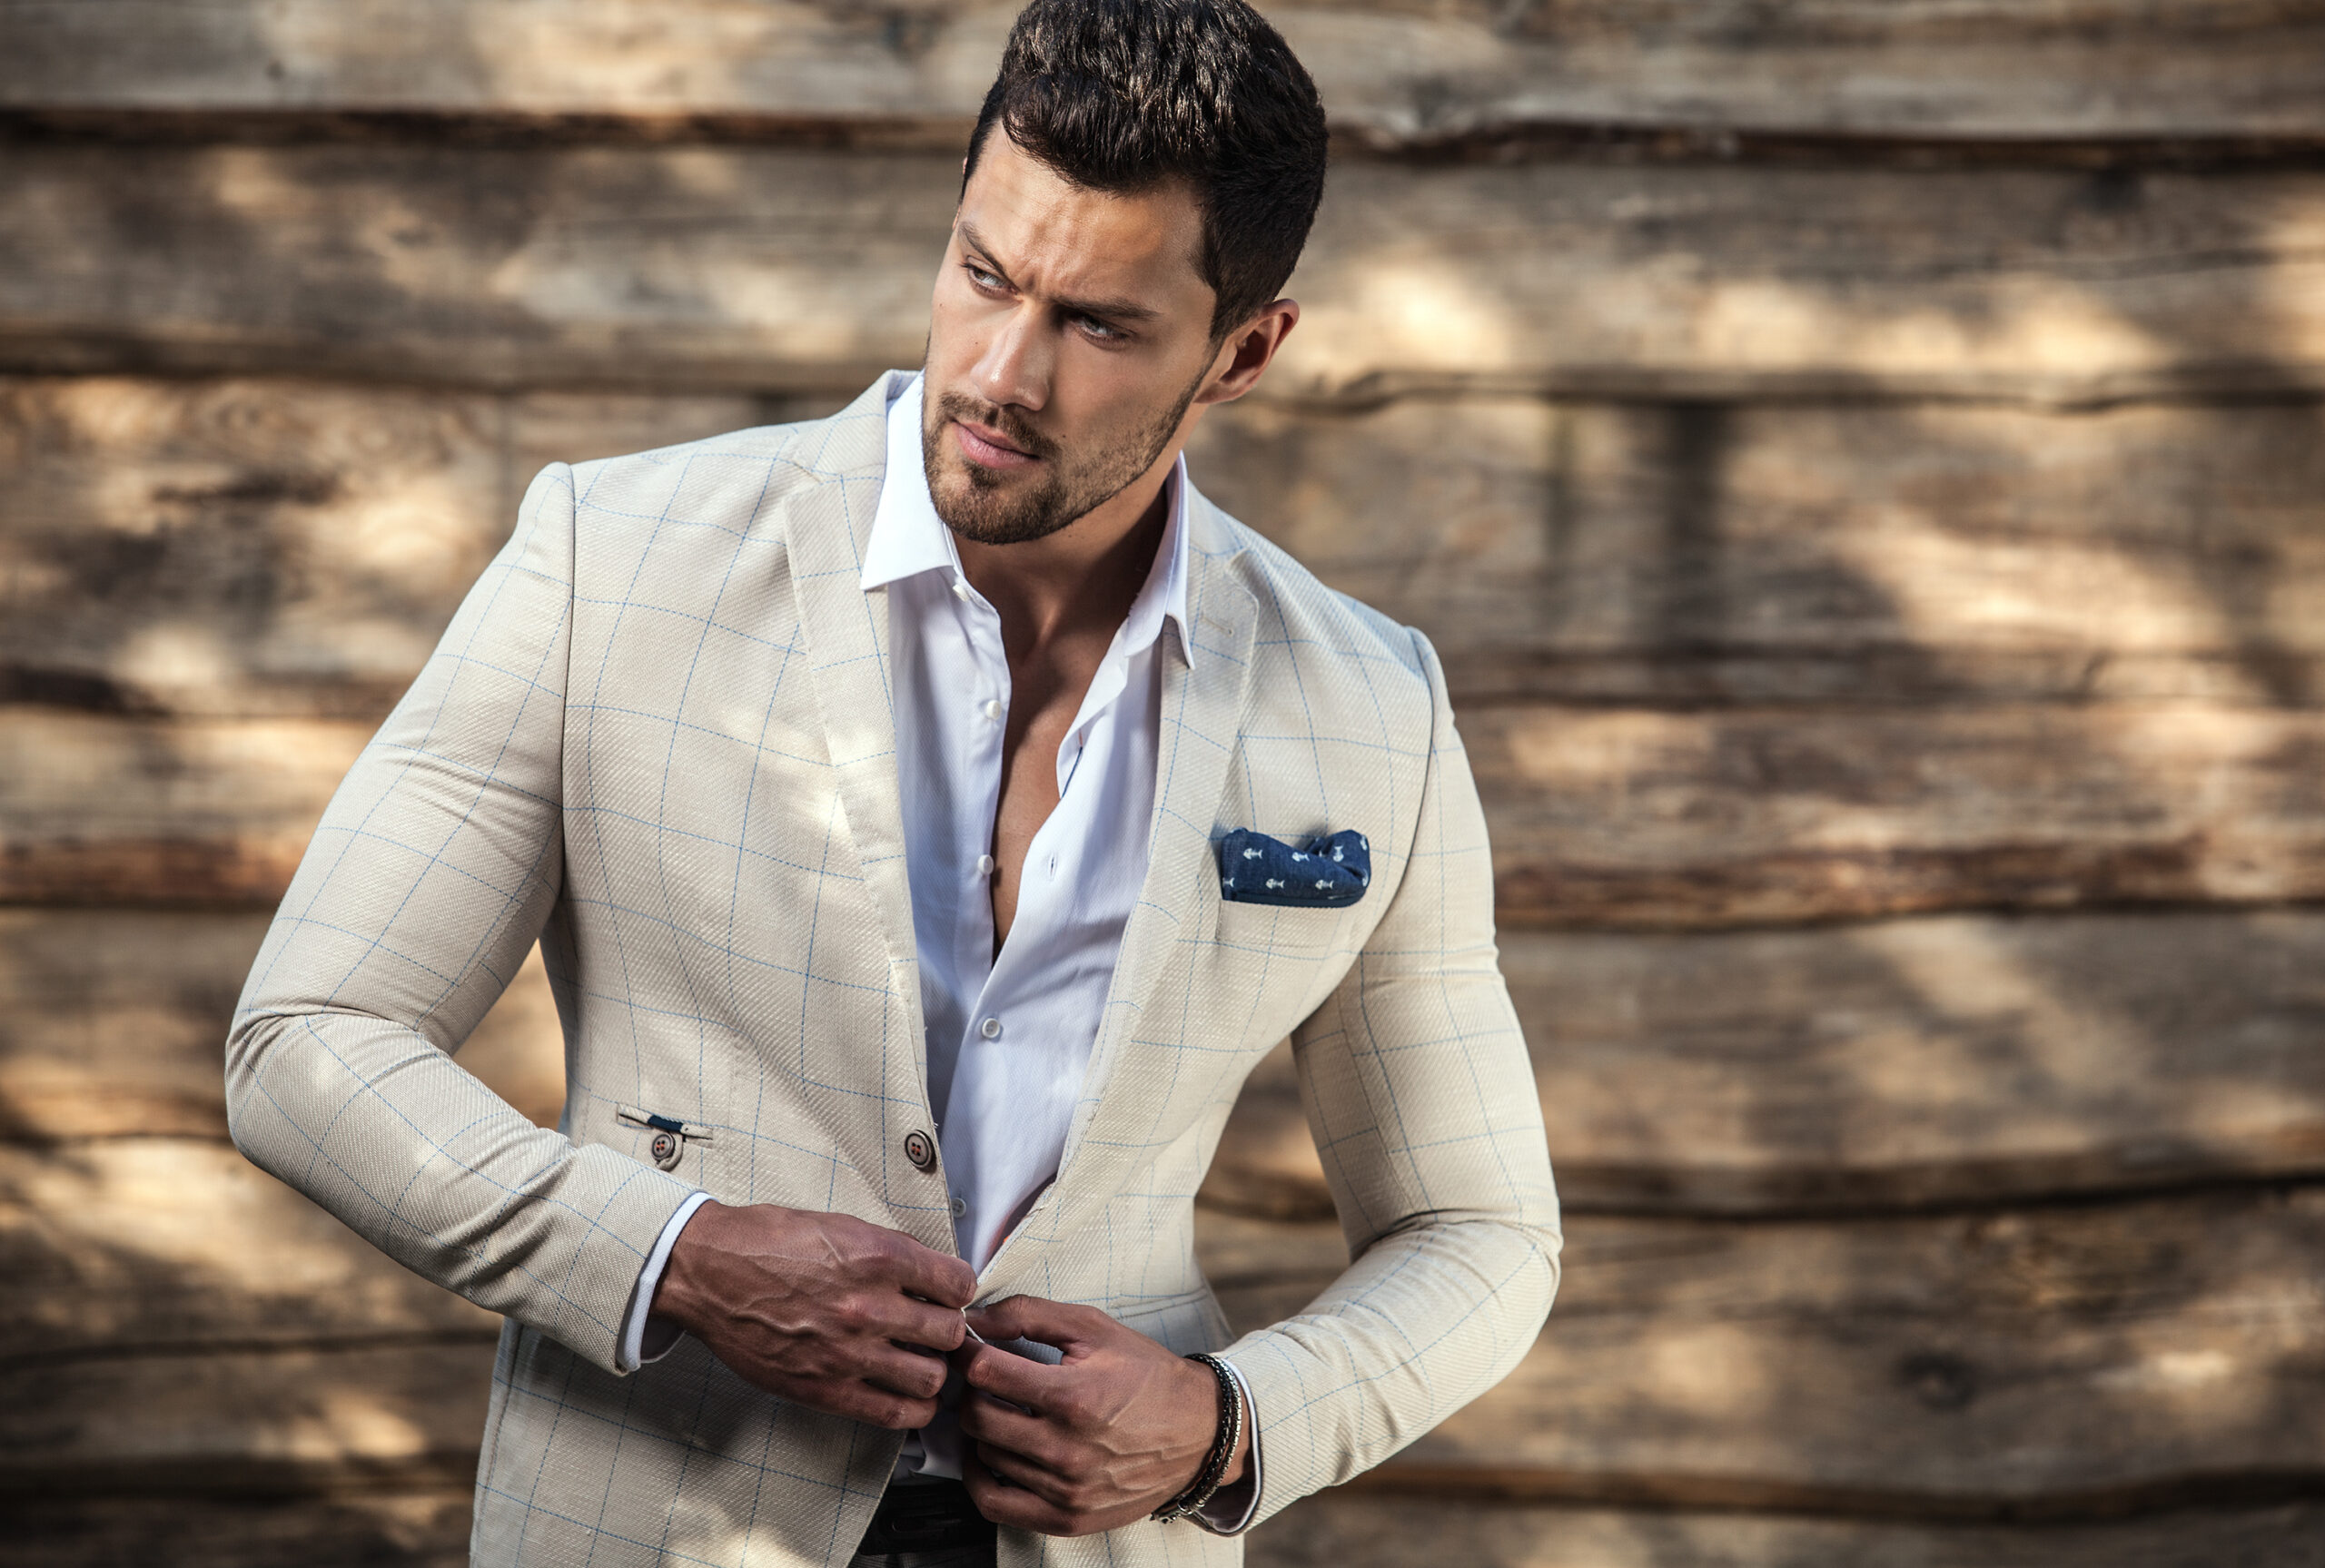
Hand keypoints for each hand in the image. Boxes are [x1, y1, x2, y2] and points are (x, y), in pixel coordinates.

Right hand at [650, 1199, 975, 1428]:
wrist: (710, 1272)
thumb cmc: (768, 1242)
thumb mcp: (841, 1225)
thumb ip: (890, 1250)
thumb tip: (931, 1273)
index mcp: (878, 1257)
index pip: (958, 1284)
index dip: (958, 1289)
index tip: (949, 1294)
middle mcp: (869, 1306)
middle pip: (950, 1333)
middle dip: (947, 1330)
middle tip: (934, 1329)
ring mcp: (848, 1352)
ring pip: (931, 1377)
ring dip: (931, 1370)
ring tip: (919, 1361)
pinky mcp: (825, 1388)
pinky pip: (894, 1412)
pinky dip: (913, 1408)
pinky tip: (909, 1395)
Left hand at [956, 1295, 1248, 1536]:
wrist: (1200, 1432)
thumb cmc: (1147, 1375)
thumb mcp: (1095, 1328)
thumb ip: (1029, 1315)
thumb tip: (974, 1319)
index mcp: (1074, 1396)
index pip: (986, 1372)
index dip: (970, 1353)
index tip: (973, 1348)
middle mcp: (1067, 1449)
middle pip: (977, 1416)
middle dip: (972, 1390)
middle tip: (986, 1378)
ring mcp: (1066, 1489)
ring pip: (984, 1454)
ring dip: (983, 1428)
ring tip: (1004, 1409)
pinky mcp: (1067, 1517)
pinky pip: (994, 1503)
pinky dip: (979, 1476)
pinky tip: (991, 1452)